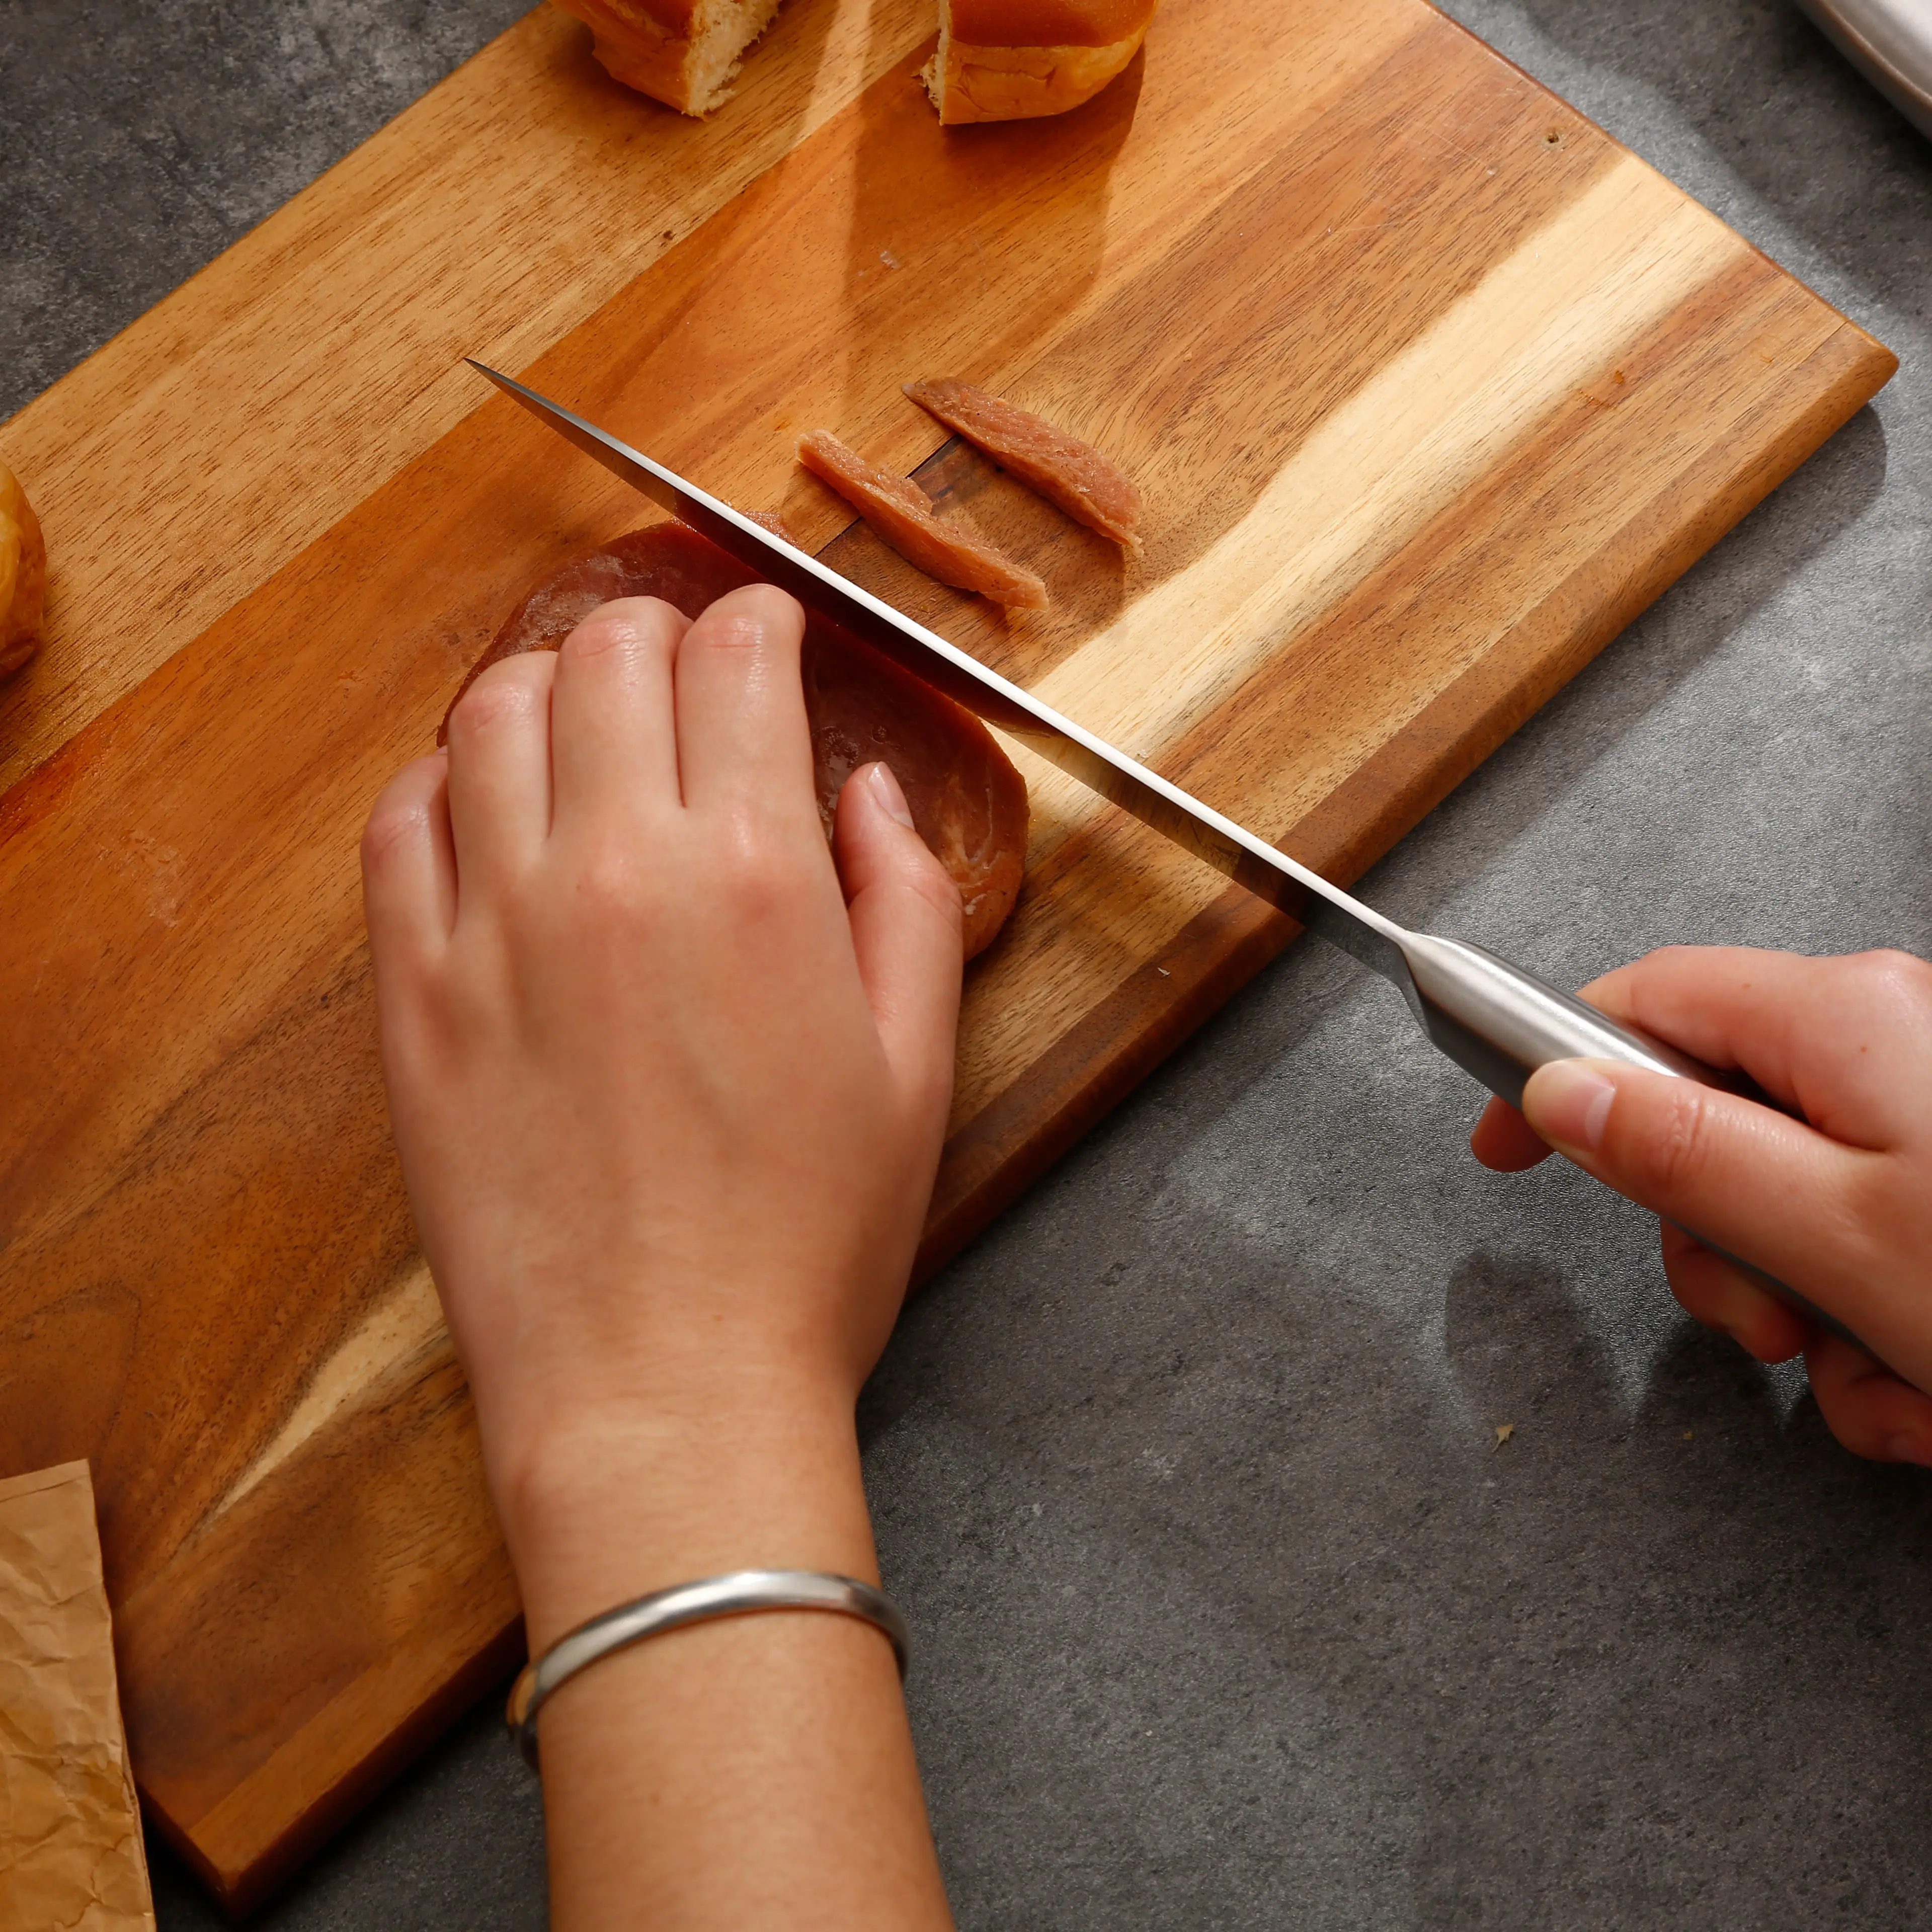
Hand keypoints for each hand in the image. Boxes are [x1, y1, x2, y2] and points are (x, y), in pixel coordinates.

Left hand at [361, 585, 960, 1928]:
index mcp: (759, 875)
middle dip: (660, 632)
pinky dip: (444, 780)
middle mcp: (618, 870)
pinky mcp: (416, 997)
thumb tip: (872, 798)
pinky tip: (486, 803)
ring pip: (495, 716)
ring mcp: (498, 927)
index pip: (738, 662)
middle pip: (613, 660)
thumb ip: (907, 905)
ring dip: (551, 685)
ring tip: (585, 715)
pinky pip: (402, 827)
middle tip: (684, 666)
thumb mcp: (917, 1070)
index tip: (768, 632)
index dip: (760, 620)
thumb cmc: (808, 1246)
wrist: (664, 1390)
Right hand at [1471, 947, 1931, 1465]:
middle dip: (1721, 1249)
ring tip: (1887, 1379)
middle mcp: (1890, 1046)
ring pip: (1789, 1209)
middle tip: (1765, 1324)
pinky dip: (1878, 1337)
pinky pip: (1867, 1249)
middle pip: (1714, 1124)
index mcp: (1844, 1019)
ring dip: (1809, 1317)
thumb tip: (1564, 1091)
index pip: (1644, 1004)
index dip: (1557, 1071)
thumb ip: (1680, 1151)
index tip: (1504, 1147)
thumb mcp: (1830, 1232)